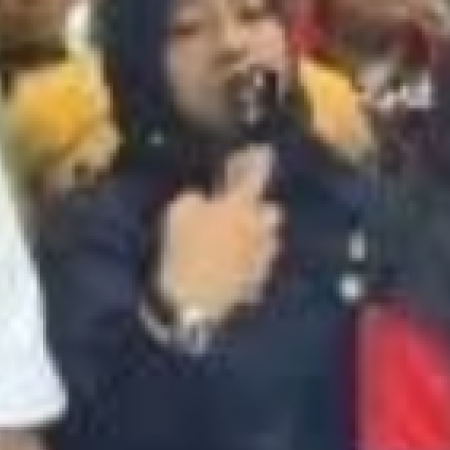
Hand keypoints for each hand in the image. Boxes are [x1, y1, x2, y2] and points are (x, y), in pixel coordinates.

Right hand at [154, 146, 282, 322]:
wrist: (190, 300)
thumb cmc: (183, 248)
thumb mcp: (177, 211)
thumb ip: (196, 198)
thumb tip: (204, 199)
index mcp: (241, 207)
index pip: (255, 176)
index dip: (259, 161)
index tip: (265, 149)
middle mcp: (258, 231)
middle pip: (272, 212)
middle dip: (261, 209)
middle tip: (242, 209)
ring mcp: (261, 259)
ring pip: (269, 241)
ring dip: (259, 237)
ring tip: (239, 240)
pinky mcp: (256, 283)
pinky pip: (257, 268)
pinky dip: (249, 265)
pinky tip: (232, 268)